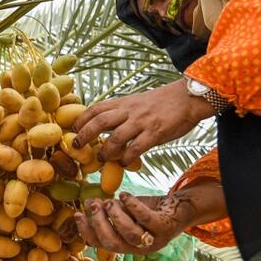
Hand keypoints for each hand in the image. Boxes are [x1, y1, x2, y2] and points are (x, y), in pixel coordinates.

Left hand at [72, 79, 214, 165]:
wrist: (188, 97)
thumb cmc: (161, 103)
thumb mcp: (136, 102)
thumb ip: (121, 113)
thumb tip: (104, 128)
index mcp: (123, 102)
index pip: (95, 108)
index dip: (80, 120)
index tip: (72, 130)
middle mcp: (129, 111)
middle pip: (99, 122)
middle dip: (84, 135)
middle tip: (75, 147)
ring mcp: (142, 122)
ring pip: (115, 137)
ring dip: (105, 150)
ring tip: (100, 158)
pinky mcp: (156, 133)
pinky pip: (136, 148)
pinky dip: (126, 158)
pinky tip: (123, 163)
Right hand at [74, 192, 196, 254]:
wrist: (180, 207)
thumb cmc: (149, 209)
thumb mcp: (126, 212)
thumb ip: (107, 211)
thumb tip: (85, 204)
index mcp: (127, 245)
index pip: (102, 244)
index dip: (87, 232)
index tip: (76, 214)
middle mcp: (139, 247)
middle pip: (114, 244)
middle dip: (100, 225)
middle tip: (93, 206)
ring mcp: (154, 239)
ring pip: (131, 235)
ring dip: (116, 217)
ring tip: (110, 201)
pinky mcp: (165, 227)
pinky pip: (147, 220)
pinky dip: (133, 207)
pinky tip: (124, 195)